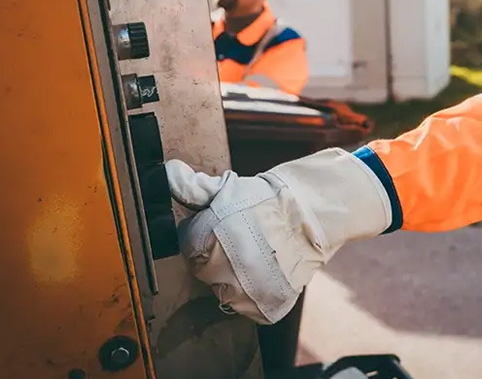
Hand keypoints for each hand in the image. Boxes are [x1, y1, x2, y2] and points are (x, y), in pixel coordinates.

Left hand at [166, 148, 392, 324]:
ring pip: (223, 291)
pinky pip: (245, 307)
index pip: (188, 245)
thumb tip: (168, 173)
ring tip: (256, 255)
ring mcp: (243, 292)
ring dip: (233, 277)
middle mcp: (221, 269)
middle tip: (242, 239)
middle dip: (216, 255)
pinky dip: (254, 294)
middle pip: (203, 270)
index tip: (223, 226)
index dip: (204, 233)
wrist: (313, 216)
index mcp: (206, 238)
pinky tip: (265, 272)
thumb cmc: (267, 200)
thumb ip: (192, 188)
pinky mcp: (262, 307)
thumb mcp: (226, 189)